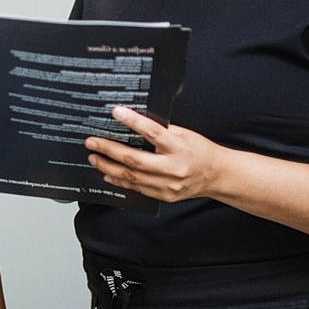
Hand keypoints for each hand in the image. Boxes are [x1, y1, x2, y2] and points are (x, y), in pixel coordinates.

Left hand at [84, 105, 223, 202]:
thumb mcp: (184, 134)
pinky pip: (137, 189)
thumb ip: (161, 130)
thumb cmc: (199, 150)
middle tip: (92, 142)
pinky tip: (107, 174)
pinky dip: (120, 181)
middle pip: (134, 160)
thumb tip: (132, 122)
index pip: (153, 132)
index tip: (116, 112)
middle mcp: (173, 167)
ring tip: (94, 158)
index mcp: (179, 147)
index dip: (133, 121)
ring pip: (131, 177)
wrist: (216, 175)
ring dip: (108, 167)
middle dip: (109, 150)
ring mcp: (168, 185)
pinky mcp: (164, 196)